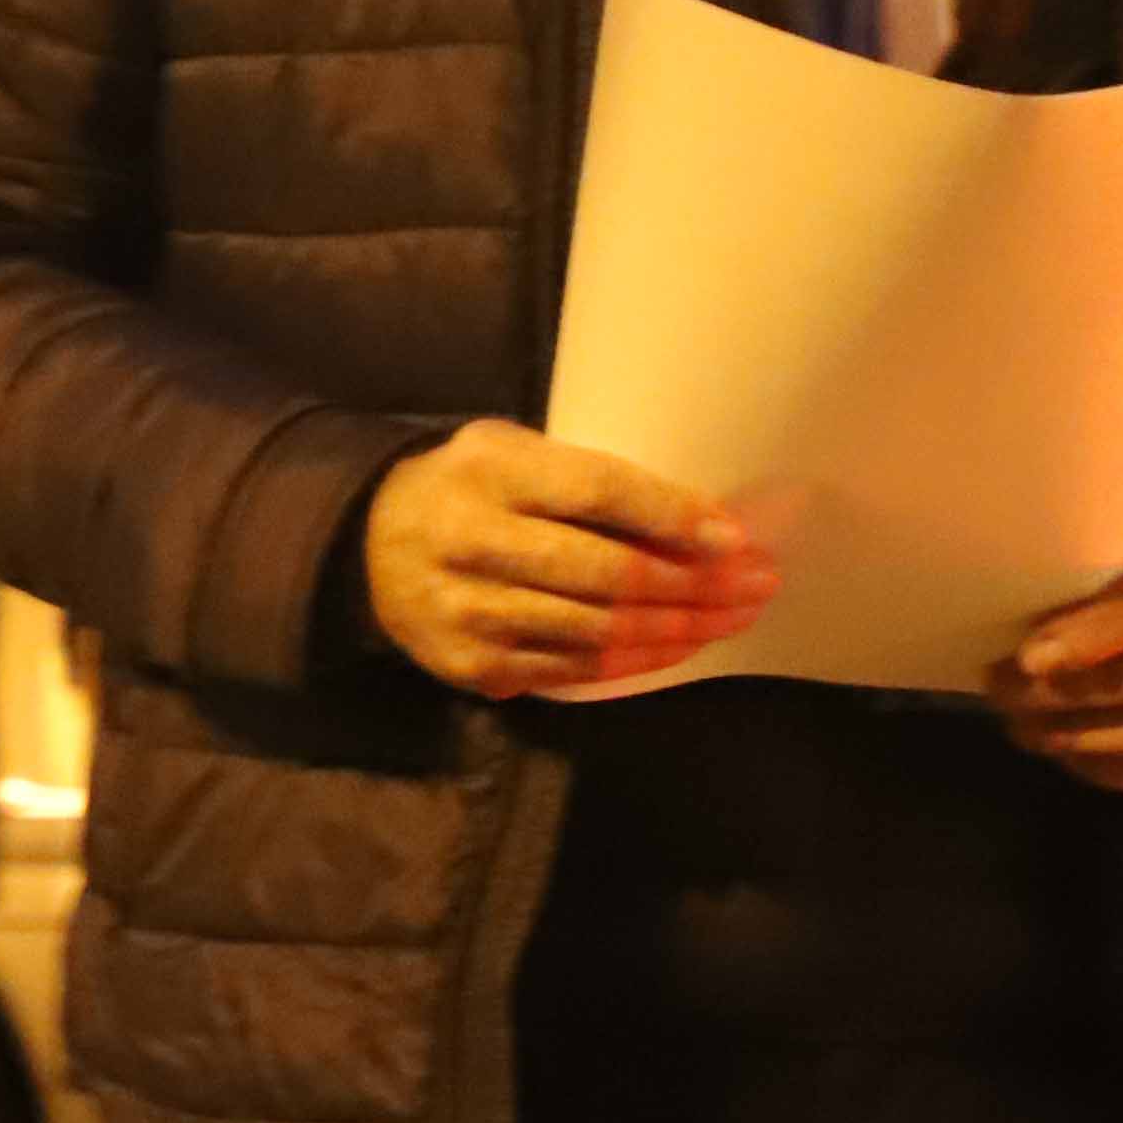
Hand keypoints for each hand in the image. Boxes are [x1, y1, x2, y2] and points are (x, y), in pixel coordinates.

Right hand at [360, 423, 775, 699]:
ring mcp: (469, 612)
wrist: (366, 546)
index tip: (734, 536)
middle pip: (604, 573)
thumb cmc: (468, 488)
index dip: (670, 516)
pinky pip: (572, 668)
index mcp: (486, 471)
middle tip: (756, 587)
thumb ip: (590, 479)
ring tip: (733, 619)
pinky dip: (635, 661)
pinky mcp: (471, 664)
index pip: (594, 493)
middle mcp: (472, 541)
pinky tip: (678, 647)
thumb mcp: (512, 454)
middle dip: (693, 585)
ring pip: (596, 631)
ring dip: (678, 629)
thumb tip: (703, 520)